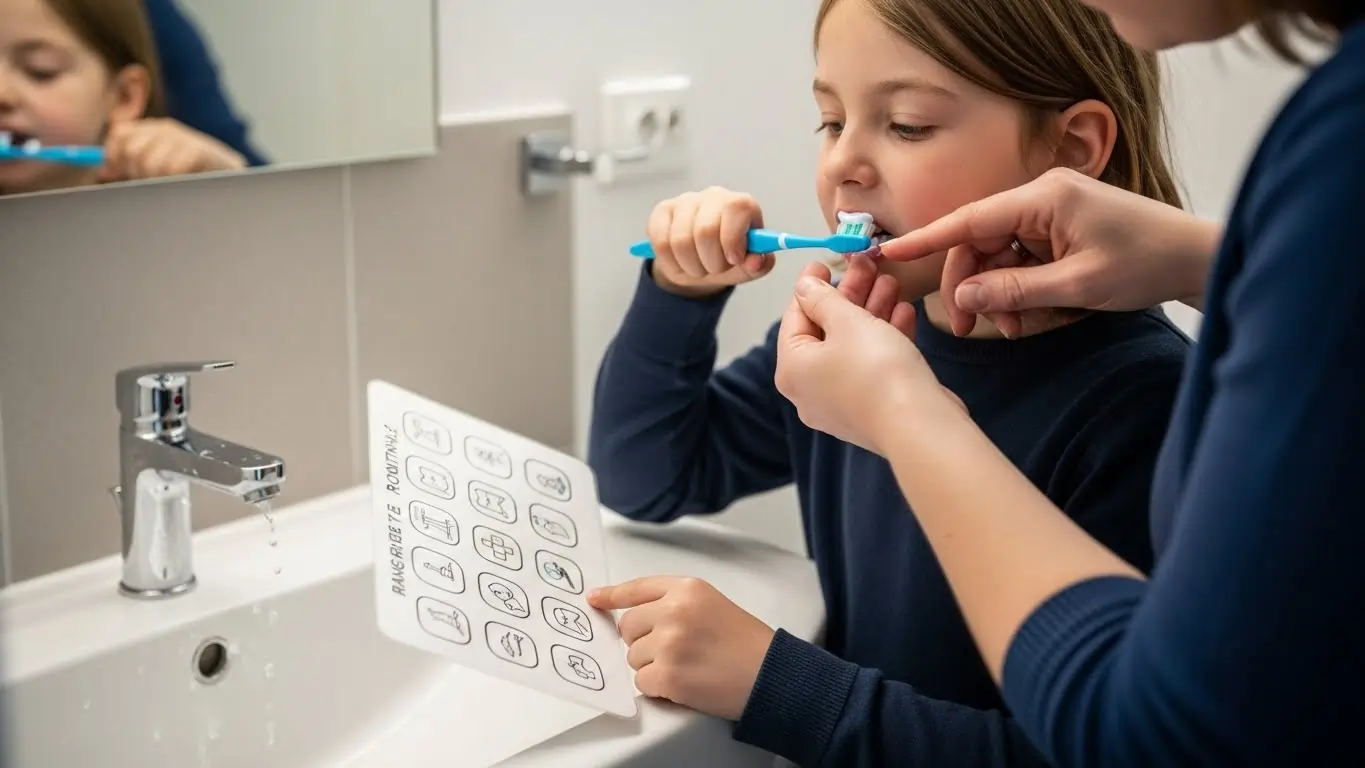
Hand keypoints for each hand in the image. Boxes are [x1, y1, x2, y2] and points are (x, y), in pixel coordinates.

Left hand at [99, 118, 245, 182]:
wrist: (231, 179)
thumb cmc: (190, 177)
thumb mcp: (157, 168)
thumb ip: (129, 166)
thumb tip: (102, 170)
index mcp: (152, 129)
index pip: (120, 134)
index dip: (114, 156)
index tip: (117, 174)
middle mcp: (166, 128)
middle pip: (132, 149)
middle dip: (135, 172)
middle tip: (148, 184)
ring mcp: (184, 137)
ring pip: (149, 162)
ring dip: (155, 181)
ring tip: (167, 186)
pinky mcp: (199, 149)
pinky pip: (170, 169)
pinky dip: (172, 181)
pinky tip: (182, 183)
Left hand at [587, 576, 774, 720]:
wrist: (770, 675)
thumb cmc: (747, 644)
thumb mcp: (711, 604)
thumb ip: (674, 603)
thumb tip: (632, 616)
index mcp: (687, 588)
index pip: (637, 588)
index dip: (612, 595)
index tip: (594, 598)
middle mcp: (674, 610)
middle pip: (628, 626)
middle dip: (643, 642)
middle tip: (673, 651)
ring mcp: (669, 642)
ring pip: (633, 657)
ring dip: (652, 666)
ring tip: (686, 666)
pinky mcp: (668, 674)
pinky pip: (642, 682)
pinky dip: (658, 687)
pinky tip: (683, 683)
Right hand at [644, 186, 776, 297]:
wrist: (701, 264)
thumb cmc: (729, 259)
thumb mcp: (749, 267)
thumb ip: (759, 265)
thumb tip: (755, 260)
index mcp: (741, 204)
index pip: (736, 208)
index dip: (733, 239)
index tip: (734, 259)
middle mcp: (714, 196)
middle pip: (706, 230)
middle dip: (712, 262)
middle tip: (716, 269)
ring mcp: (686, 201)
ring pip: (681, 241)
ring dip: (692, 267)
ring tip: (699, 269)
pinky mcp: (663, 211)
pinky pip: (661, 242)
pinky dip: (671, 264)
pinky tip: (680, 264)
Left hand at [775, 262, 962, 455]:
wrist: (918, 424)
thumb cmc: (875, 369)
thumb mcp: (846, 320)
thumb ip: (823, 298)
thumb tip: (804, 286)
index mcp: (792, 369)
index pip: (795, 318)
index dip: (810, 286)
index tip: (824, 261)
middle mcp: (810, 390)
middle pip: (826, 331)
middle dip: (850, 295)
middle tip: (867, 266)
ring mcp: (841, 402)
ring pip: (853, 345)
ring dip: (872, 311)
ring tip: (892, 282)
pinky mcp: (872, 407)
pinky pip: (872, 364)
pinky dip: (885, 337)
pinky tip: (904, 312)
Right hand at [878, 168, 1220, 337]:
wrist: (1196, 258)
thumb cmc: (1146, 263)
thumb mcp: (1076, 285)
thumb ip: (1013, 290)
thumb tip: (962, 297)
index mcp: (1044, 198)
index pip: (970, 219)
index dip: (927, 239)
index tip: (887, 251)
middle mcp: (1041, 197)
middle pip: (978, 241)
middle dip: (968, 284)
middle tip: (967, 330)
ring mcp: (1051, 213)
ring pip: (996, 255)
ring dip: (995, 294)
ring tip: (1010, 330)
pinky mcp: (1059, 229)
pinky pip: (1019, 259)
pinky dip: (1016, 289)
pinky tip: (1026, 316)